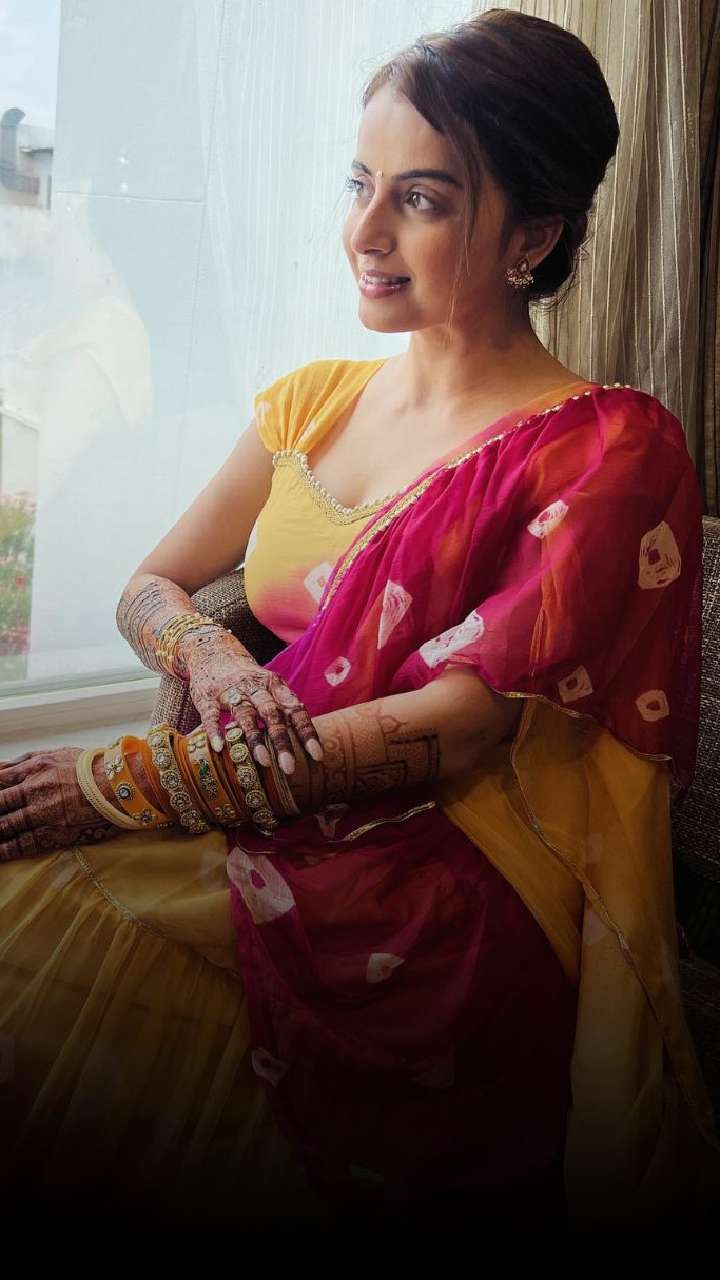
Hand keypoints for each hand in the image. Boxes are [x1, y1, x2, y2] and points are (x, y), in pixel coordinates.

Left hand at [0, 748, 117, 860]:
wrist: (120, 786)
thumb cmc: (90, 768)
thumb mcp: (56, 754)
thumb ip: (26, 761)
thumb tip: (1, 768)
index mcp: (34, 769)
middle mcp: (34, 791)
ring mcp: (42, 814)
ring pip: (5, 826)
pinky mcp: (53, 833)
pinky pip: (23, 844)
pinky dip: (6, 851)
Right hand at [183, 630, 322, 773]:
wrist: (212, 652)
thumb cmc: (248, 680)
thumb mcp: (269, 688)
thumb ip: (283, 711)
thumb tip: (304, 746)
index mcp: (275, 686)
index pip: (295, 710)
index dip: (307, 732)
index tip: (317, 755)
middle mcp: (255, 687)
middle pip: (272, 714)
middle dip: (282, 741)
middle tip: (290, 768)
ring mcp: (230, 692)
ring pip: (245, 715)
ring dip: (255, 738)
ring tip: (264, 762)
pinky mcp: (207, 698)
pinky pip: (212, 715)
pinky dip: (214, 731)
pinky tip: (219, 748)